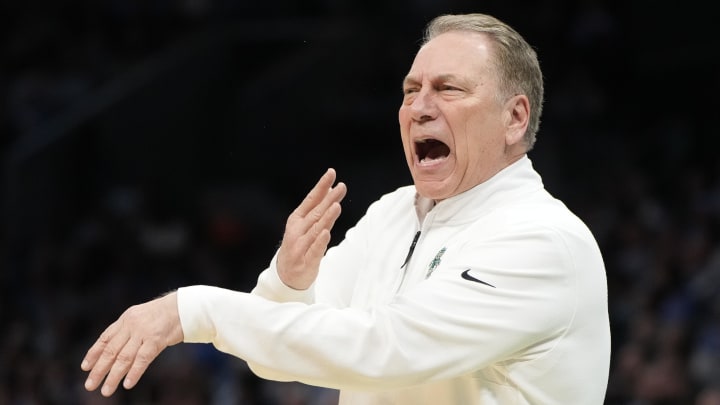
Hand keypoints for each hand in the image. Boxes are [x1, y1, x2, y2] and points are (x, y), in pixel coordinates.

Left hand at [81, 292, 183, 396]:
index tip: (85, 368)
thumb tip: (116, 349)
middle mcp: (131, 325)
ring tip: (106, 390)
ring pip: (123, 357)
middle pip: (110, 351)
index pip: (105, 338)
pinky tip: (127, 384)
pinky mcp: (156, 339)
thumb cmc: (165, 315)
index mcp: (126, 319)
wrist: (186, 307)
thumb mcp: (142, 318)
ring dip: (113, 376)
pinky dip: (134, 372)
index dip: (93, 353)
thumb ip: (129, 331)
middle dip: (99, 370)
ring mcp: (143, 332)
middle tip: (90, 385)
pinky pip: (142, 359)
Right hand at [277, 168, 346, 289]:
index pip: (311, 199)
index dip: (321, 186)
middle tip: (341, 187)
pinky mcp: (306, 262)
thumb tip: (331, 187)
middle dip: (329, 199)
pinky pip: (314, 250)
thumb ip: (319, 208)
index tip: (331, 173)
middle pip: (316, 213)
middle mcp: (297, 231)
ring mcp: (300, 246)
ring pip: (316, 230)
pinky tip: (326, 233)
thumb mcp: (306, 225)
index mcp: (297, 219)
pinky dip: (320, 242)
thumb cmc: (299, 245)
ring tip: (336, 206)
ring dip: (326, 218)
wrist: (286, 275)